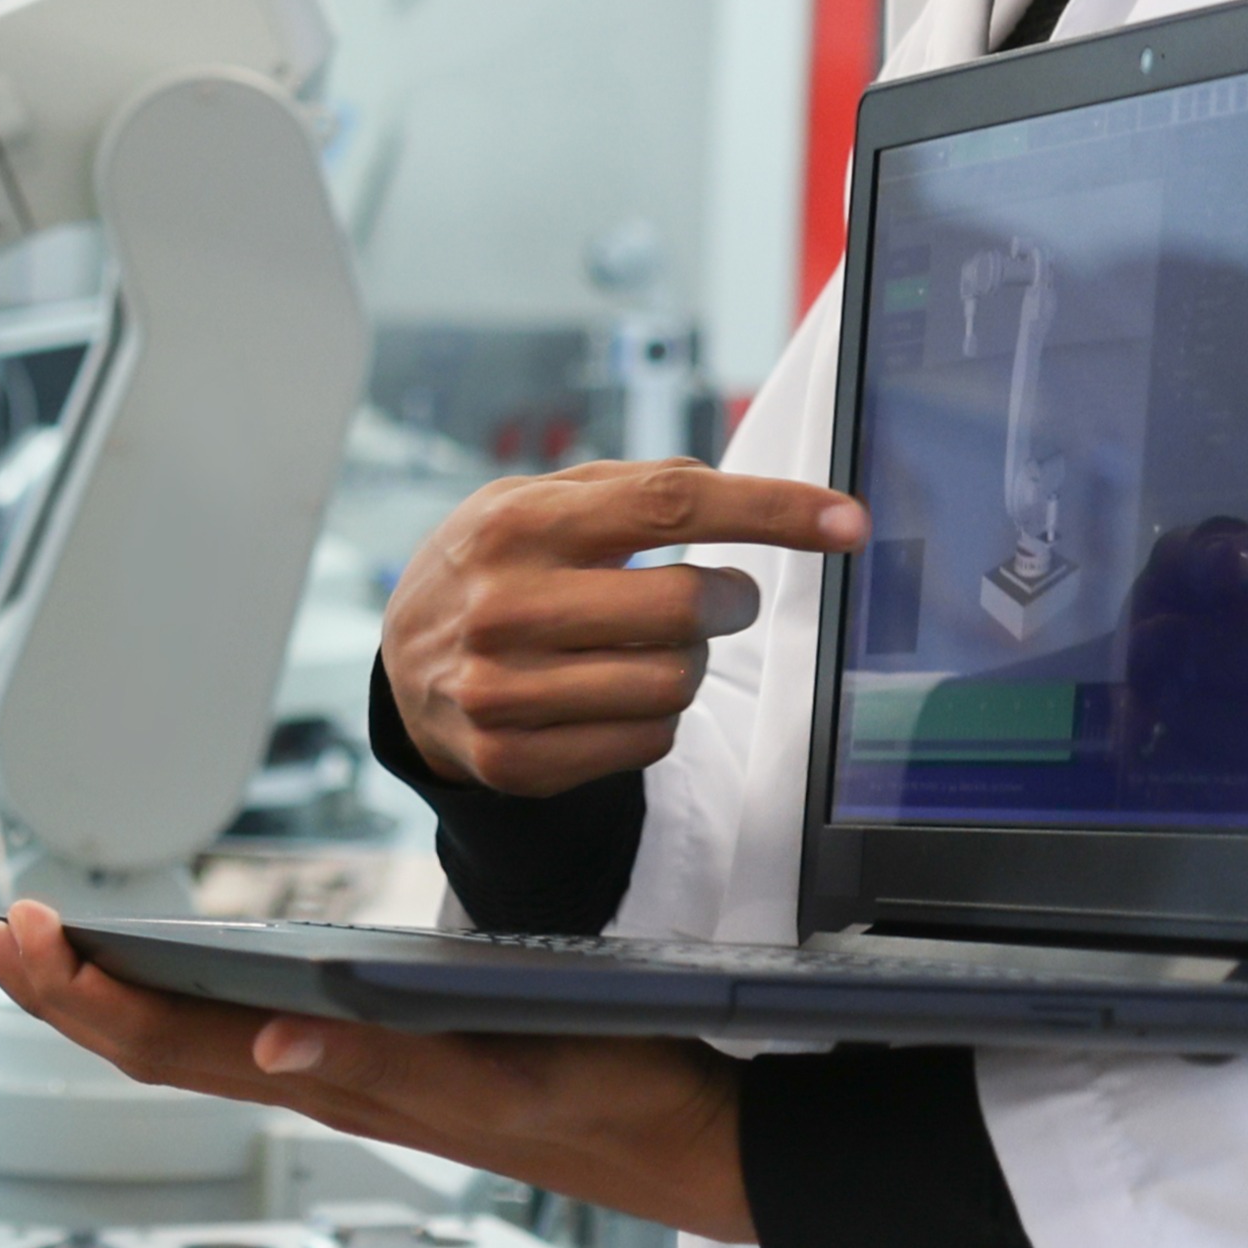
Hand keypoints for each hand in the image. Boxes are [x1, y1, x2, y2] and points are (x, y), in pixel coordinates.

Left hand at [0, 899, 753, 1242]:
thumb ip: (395, 1064)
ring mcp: (358, 1085)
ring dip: (114, 997)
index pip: (175, 1044)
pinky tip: (174, 980)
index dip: (84, 993)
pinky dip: (192, 1004)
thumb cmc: (619, 1099)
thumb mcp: (512, 1071)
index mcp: (346, 1083)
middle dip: (62, 990)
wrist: (699, 1148)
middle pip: (162, 1046)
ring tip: (47, 948)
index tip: (18, 932)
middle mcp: (334, 1089)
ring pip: (201, 1047)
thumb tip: (274, 1046)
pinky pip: (260, 1042)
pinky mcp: (393, 1072)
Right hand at [377, 459, 869, 797]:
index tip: (846, 521)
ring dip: (688, 664)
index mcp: (519, 522)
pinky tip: (616, 694)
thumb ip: (629, 488)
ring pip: (673, 683)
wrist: (400, 666)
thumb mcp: (533, 501)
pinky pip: (647, 742)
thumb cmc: (492, 569)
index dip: (772, 511)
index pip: (671, 505)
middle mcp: (503, 605)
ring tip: (650, 647)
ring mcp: (502, 690)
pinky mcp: (513, 759)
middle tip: (721, 595)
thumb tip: (734, 488)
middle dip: (729, 599)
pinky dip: (656, 717)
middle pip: (685, 605)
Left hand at [1106, 514, 1247, 813]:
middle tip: (1149, 645)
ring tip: (1155, 696)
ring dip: (1193, 712)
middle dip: (1207, 652)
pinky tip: (1163, 744)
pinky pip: (1241, 797)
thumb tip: (1232, 563)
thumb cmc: (1188, 629)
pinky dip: (1186, 765)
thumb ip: (1204, 554)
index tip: (1219, 567)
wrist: (1155, 711)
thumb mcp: (1183, 576)